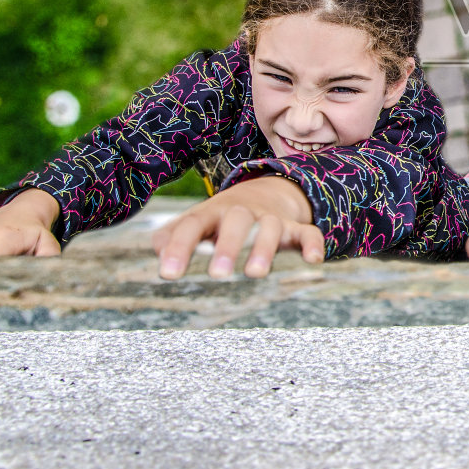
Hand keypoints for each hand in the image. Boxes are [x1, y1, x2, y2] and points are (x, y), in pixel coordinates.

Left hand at [152, 176, 321, 279]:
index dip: (179, 248)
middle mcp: (242, 213)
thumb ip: (171, 237)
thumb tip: (154, 252)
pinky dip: (313, 245)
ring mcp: (271, 219)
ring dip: (264, 249)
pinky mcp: (296, 228)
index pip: (193, 226)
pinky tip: (313, 261)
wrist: (263, 194)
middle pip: (236, 221)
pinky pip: (309, 233)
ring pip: (271, 228)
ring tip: (255, 274)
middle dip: (227, 246)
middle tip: (217, 274)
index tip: (168, 274)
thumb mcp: (196, 223)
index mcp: (212, 213)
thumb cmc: (220, 220)